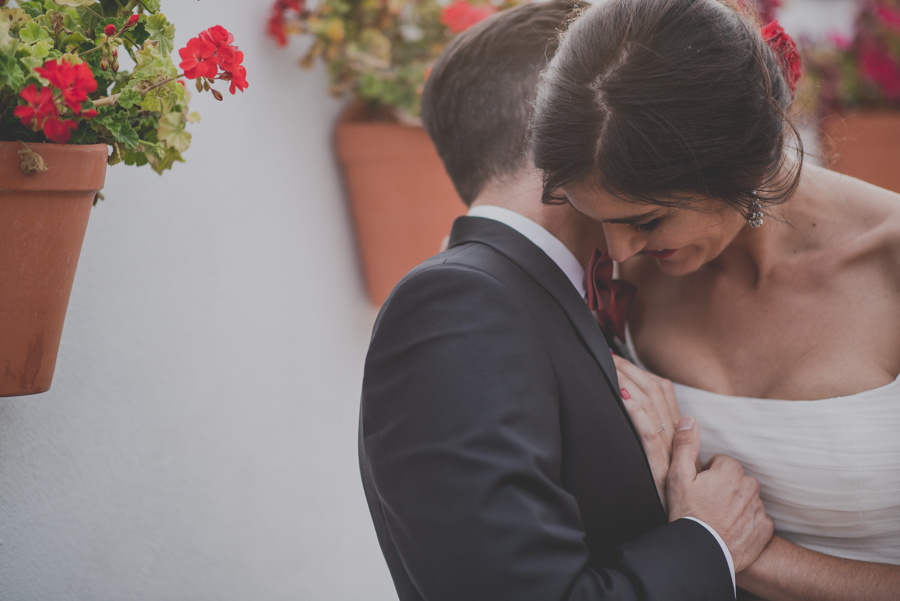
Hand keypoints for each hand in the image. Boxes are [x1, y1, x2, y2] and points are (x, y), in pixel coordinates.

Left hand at [614, 354, 679, 510]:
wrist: (692, 524)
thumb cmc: (674, 493)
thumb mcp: (669, 460)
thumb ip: (659, 435)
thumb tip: (640, 412)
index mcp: (678, 431)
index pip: (663, 390)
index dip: (642, 371)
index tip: (621, 359)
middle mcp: (676, 435)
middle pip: (656, 391)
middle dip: (631, 370)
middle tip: (608, 356)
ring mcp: (669, 448)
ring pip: (651, 405)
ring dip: (629, 382)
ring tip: (611, 368)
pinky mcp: (659, 465)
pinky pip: (648, 432)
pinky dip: (635, 411)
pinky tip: (621, 397)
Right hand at [666, 417, 773, 571]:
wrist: (699, 554)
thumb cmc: (686, 514)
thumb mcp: (677, 476)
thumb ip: (685, 445)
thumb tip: (690, 420)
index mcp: (731, 471)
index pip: (723, 463)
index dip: (709, 475)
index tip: (699, 489)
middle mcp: (750, 487)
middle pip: (738, 480)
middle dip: (725, 488)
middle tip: (707, 504)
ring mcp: (759, 510)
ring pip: (748, 499)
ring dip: (736, 505)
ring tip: (717, 518)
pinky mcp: (764, 531)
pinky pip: (758, 520)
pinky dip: (747, 524)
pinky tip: (730, 531)